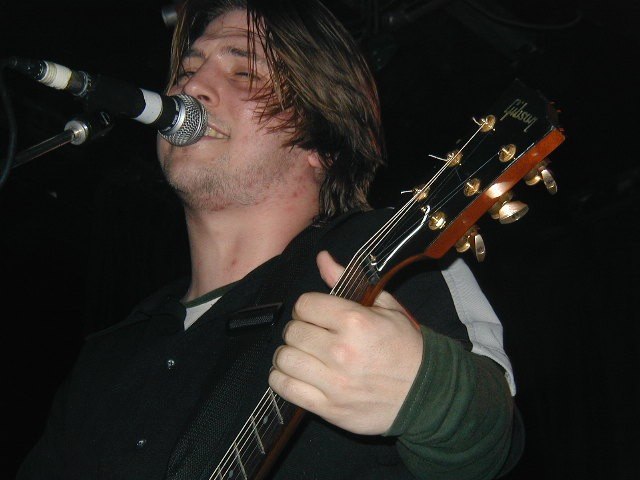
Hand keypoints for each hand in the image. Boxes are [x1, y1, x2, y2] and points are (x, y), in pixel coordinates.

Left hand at [269, 250, 423, 434]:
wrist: (426, 393)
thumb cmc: (405, 347)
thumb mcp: (385, 307)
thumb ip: (347, 281)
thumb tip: (322, 258)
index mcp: (355, 322)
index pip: (304, 305)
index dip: (308, 307)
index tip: (316, 315)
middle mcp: (341, 351)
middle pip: (291, 332)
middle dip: (299, 330)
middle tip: (312, 335)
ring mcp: (333, 382)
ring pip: (283, 360)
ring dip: (289, 355)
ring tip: (302, 355)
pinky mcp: (328, 408)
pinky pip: (284, 388)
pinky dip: (281, 379)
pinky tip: (295, 374)